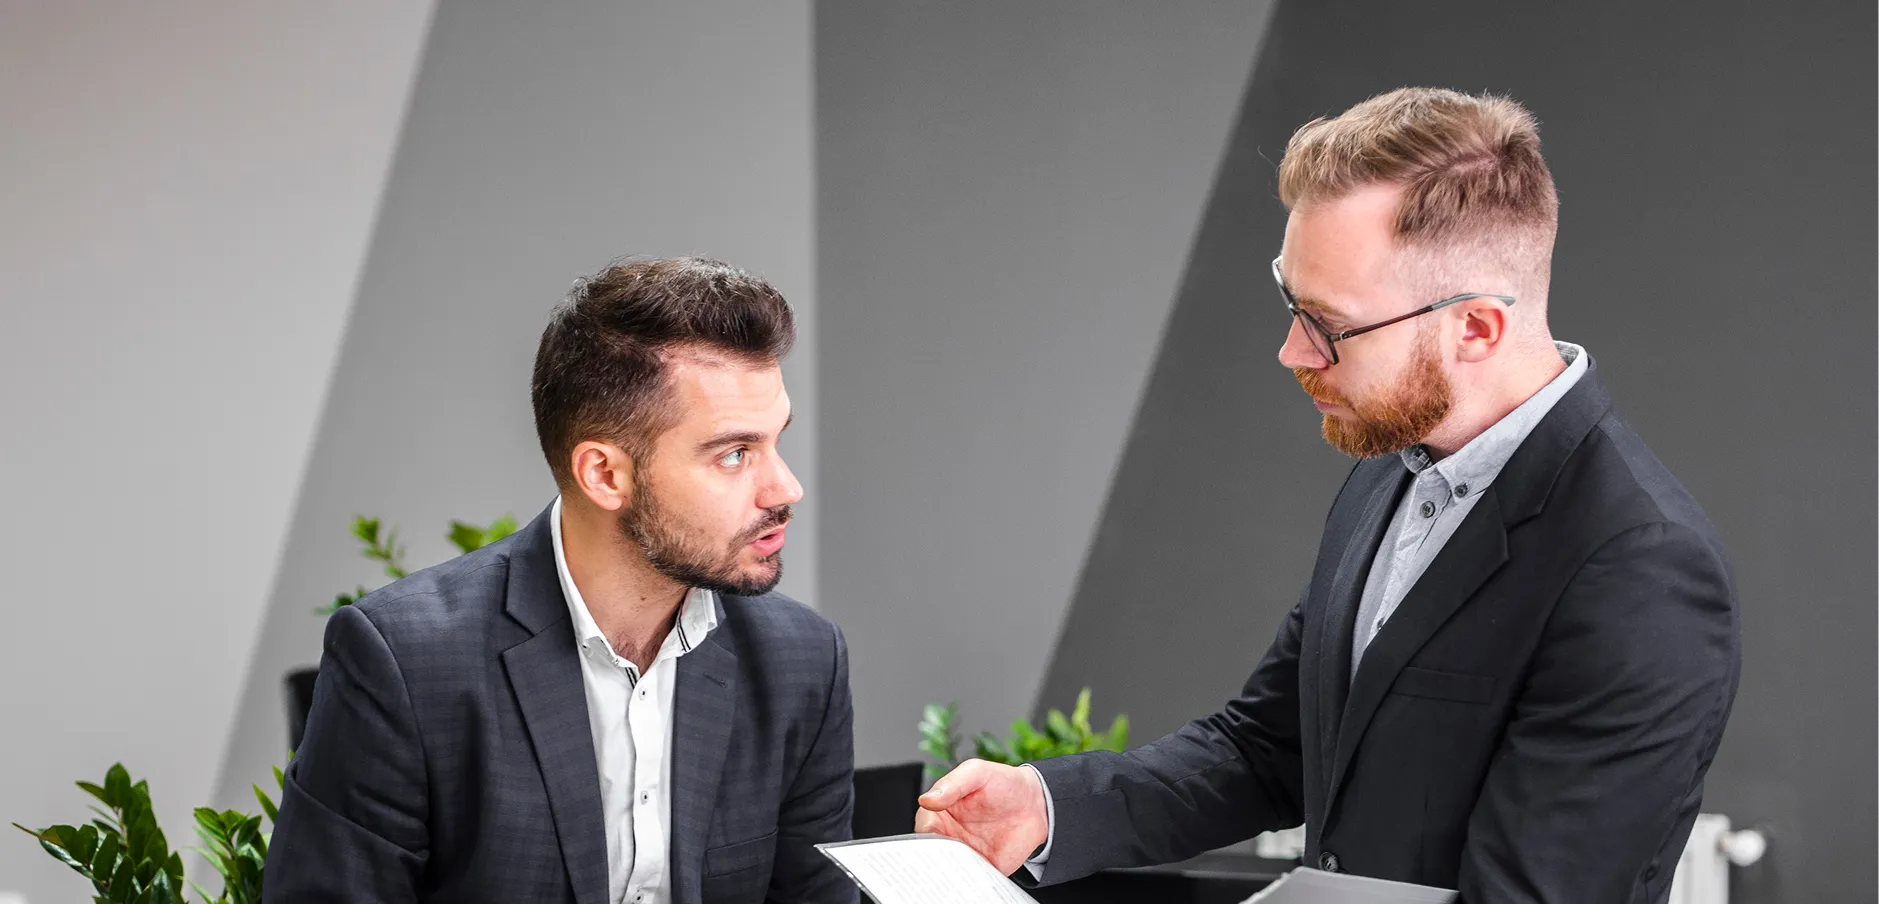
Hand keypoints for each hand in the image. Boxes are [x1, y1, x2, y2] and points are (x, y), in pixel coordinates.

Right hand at [915, 759, 1049, 874]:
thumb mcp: (978, 773)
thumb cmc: (1004, 784)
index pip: (924, 827)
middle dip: (936, 856)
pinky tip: (977, 874)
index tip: (938, 834)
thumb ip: (952, 784)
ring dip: (952, 871)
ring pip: (948, 869)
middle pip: (931, 852)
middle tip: (951, 853)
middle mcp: (950, 834)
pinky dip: (969, 880)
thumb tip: (927, 799)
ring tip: (966, 863)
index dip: (928, 833)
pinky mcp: (982, 867)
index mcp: (942, 811)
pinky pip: (970, 879)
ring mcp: (965, 852)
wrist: (1036, 804)